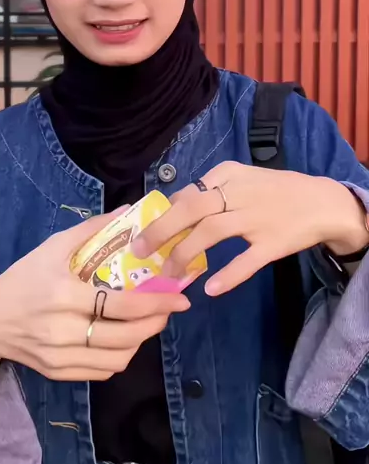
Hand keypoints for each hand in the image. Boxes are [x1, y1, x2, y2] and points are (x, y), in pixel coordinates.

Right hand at [0, 209, 189, 388]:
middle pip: (125, 336)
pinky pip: (102, 372)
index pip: (121, 304)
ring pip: (118, 358)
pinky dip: (121, 357)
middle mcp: (62, 329)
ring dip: (141, 341)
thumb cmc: (23, 278)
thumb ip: (92, 229)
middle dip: (156, 323)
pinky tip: (125, 339)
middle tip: (169, 310)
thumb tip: (129, 211)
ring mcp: (60, 355)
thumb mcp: (53, 246)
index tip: (179, 298)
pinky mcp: (58, 373)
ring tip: (150, 323)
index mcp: (63, 294)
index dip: (156, 303)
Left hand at [132, 162, 368, 295]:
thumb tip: (172, 209)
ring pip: (211, 232)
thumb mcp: (241, 180)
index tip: (143, 232)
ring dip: (185, 254)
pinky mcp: (273, 243)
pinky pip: (246, 261)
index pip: (186, 194)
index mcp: (228, 174)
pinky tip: (210, 289)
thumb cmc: (275, 191)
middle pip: (191, 209)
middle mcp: (239, 193)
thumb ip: (210, 192)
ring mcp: (256, 217)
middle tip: (140, 252)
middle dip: (160, 231)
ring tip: (169, 274)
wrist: (323, 201)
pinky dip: (227, 275)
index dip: (161, 215)